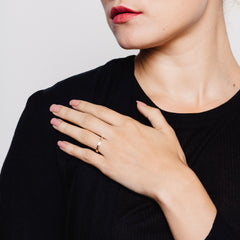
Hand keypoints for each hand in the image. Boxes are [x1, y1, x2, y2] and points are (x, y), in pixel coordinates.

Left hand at [49, 100, 188, 200]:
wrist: (170, 180)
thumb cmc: (169, 156)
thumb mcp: (165, 129)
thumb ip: (151, 113)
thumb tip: (139, 103)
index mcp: (129, 124)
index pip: (101, 111)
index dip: (85, 105)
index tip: (73, 102)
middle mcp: (117, 135)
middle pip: (87, 120)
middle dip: (68, 113)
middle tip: (54, 108)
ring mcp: (111, 151)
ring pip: (83, 136)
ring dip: (66, 128)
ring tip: (53, 122)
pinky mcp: (108, 167)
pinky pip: (86, 156)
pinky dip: (72, 150)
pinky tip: (61, 144)